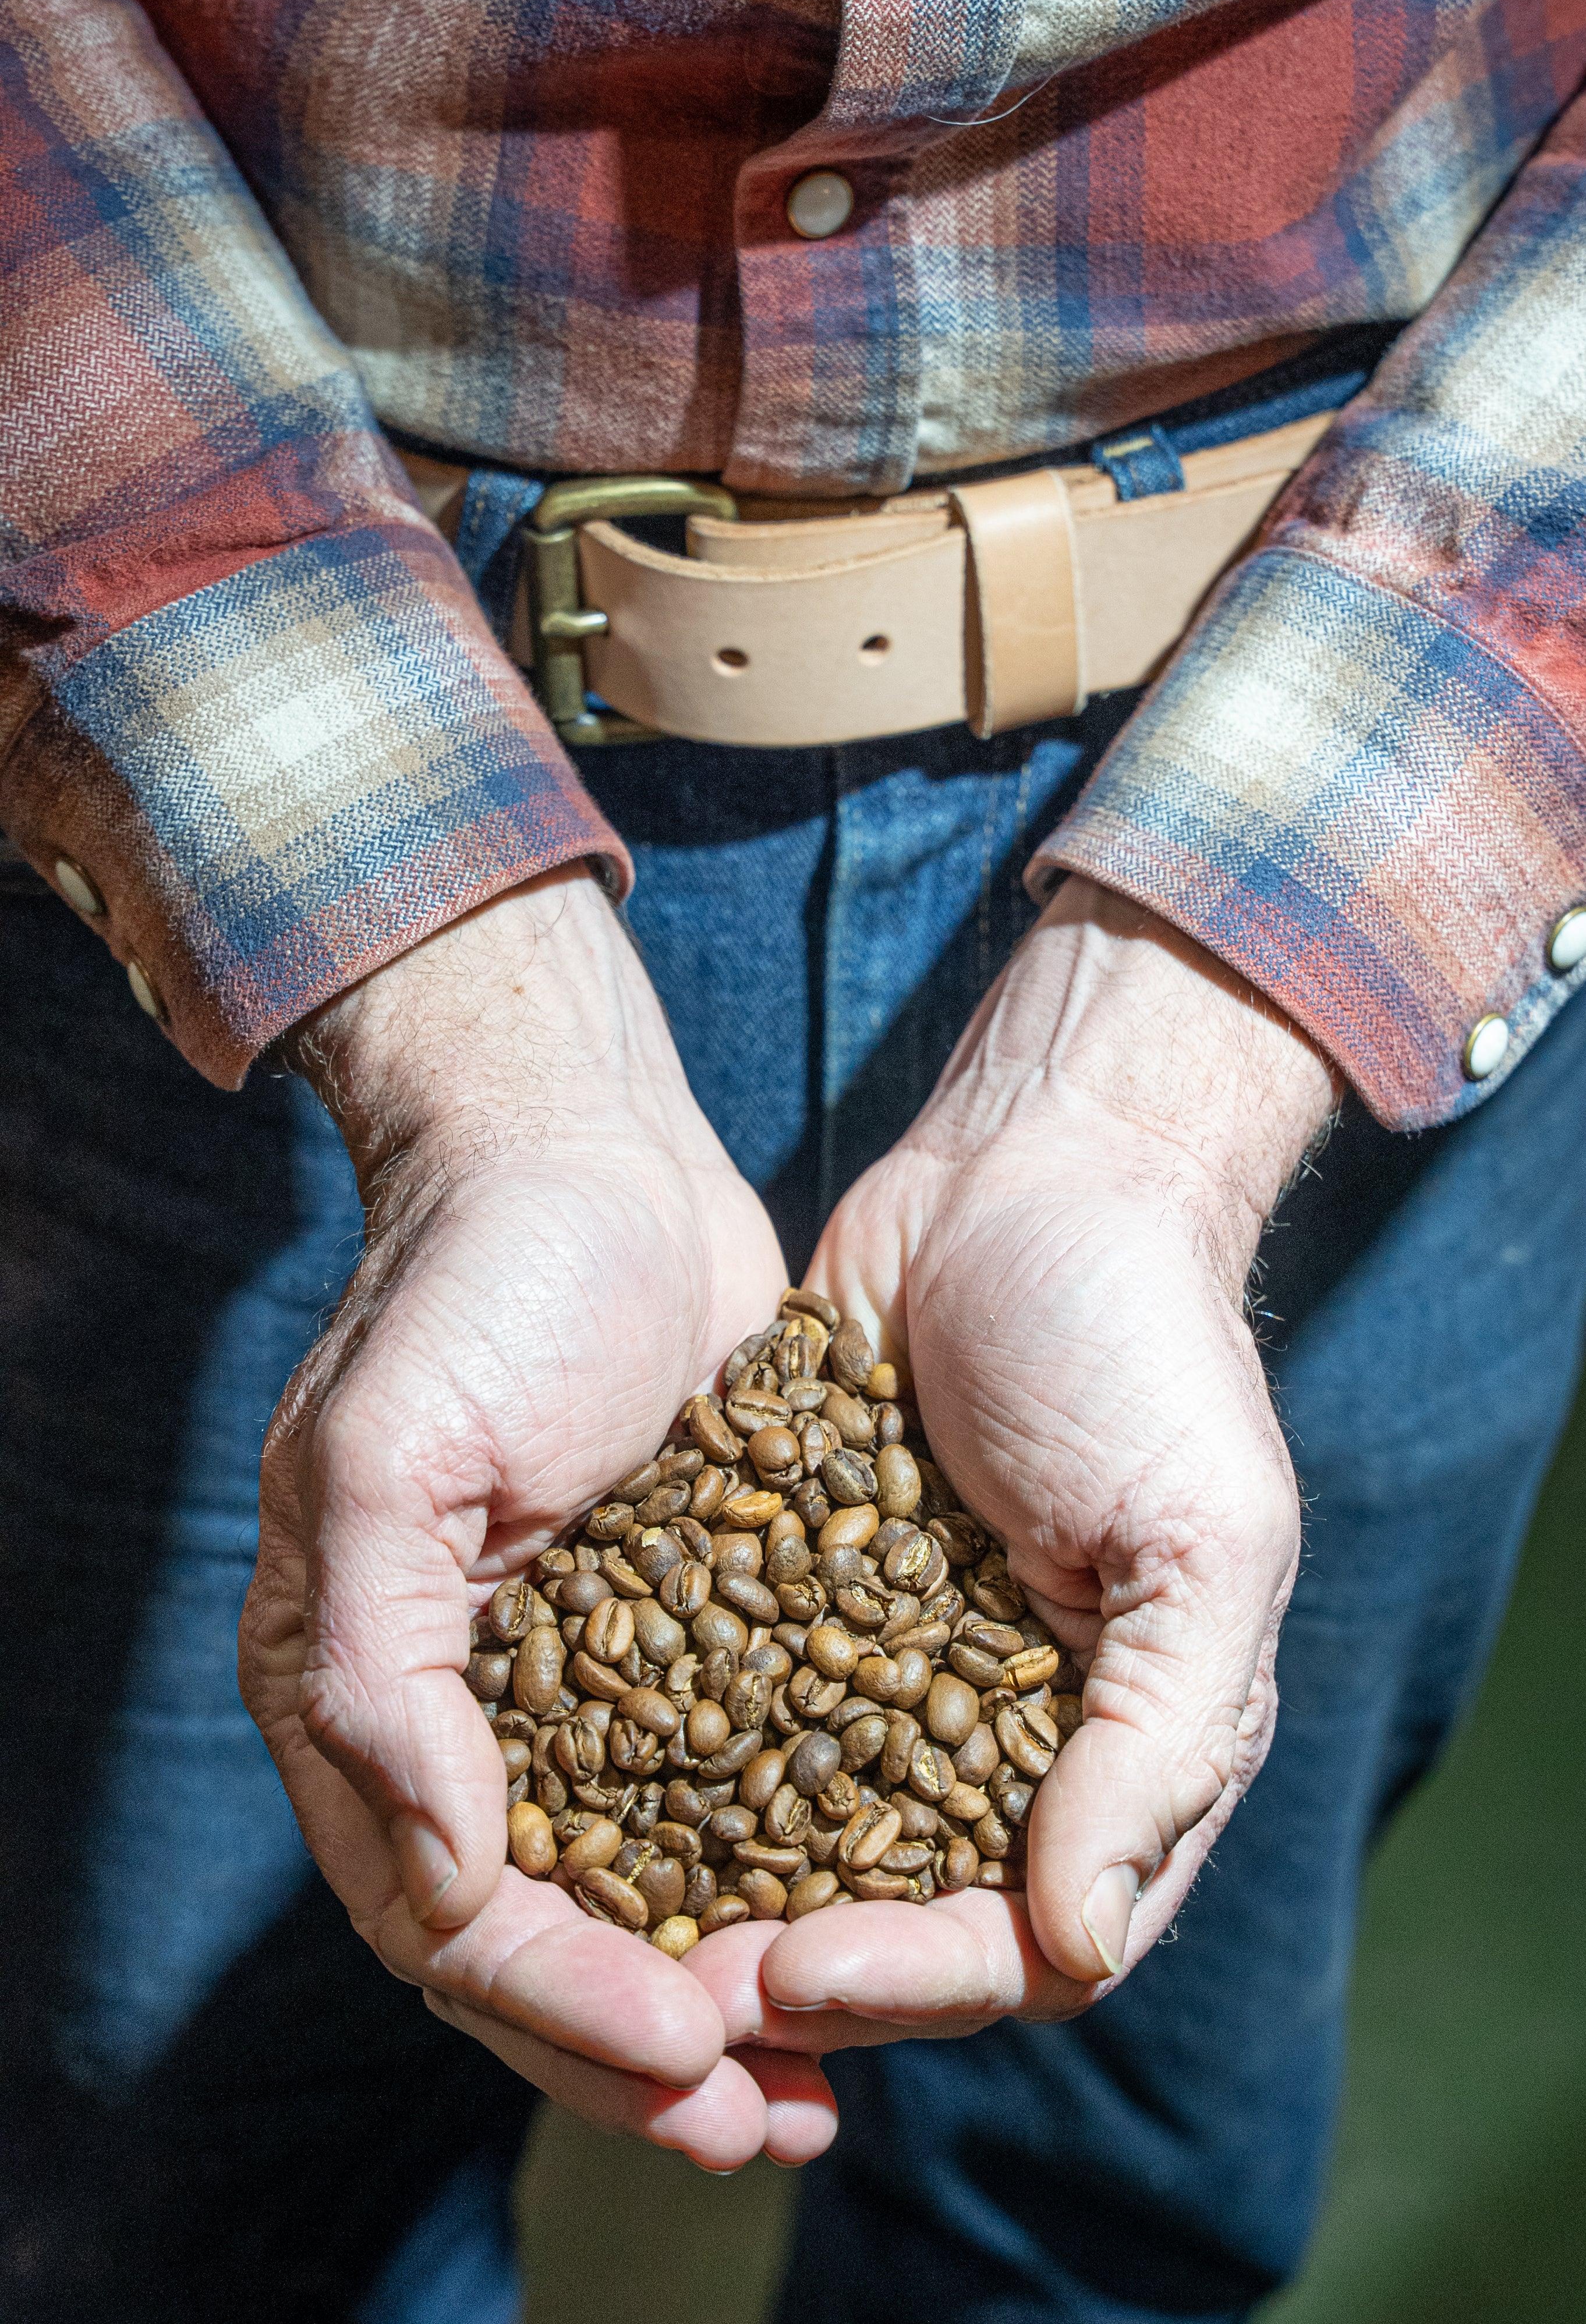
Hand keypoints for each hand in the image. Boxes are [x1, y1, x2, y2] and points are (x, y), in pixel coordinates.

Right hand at [239, 866, 834, 2166]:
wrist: (586, 1152)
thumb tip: (444, 1876)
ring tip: (817, 2090)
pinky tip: (853, 1930)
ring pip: (638, 1890)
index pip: (448, 1909)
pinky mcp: (677, 1628)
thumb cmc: (479, 1283)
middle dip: (641, 2047)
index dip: (556, 1999)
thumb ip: (383, 1664)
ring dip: (715, 1995)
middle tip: (762, 2130)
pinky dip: (768, 1879)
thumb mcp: (388, 1450)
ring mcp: (575, 1675)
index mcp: (366, 1687)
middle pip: (540, 1940)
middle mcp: (462, 1707)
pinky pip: (715, 1794)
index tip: (682, 2049)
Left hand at [697, 877, 1337, 2050]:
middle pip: (891, 1917)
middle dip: (789, 1968)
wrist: (1032, 1176)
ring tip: (606, 1929)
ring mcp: (884, 1666)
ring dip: (712, 1896)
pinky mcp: (790, 1589)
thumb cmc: (1145, 1348)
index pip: (1021, 1937)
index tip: (798, 1973)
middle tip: (670, 1996)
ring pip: (792, 1834)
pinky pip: (725, 1704)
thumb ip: (1158, 1744)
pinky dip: (667, 1763)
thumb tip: (1074, 1942)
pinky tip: (581, 1798)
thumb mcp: (1204, 1543)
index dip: (914, 1979)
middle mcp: (996, 1734)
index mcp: (1116, 1749)